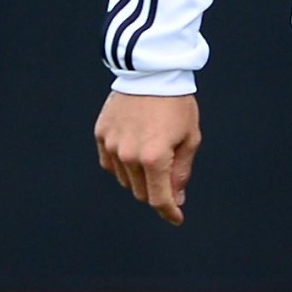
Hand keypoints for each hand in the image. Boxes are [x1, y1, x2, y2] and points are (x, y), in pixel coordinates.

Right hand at [95, 92, 201, 226]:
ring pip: (125, 180)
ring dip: (140, 177)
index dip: (169, 212)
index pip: (159, 199)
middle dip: (157, 191)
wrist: (151, 72)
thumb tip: (175, 198)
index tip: (176, 218)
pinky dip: (123, 165)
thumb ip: (181, 172)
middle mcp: (128, 155)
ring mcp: (111, 145)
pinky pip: (110, 164)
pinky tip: (135, 151)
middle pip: (141, 192)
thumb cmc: (176, 104)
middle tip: (170, 175)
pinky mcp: (101, 134)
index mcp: (154, 157)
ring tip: (153, 152)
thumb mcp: (190, 138)